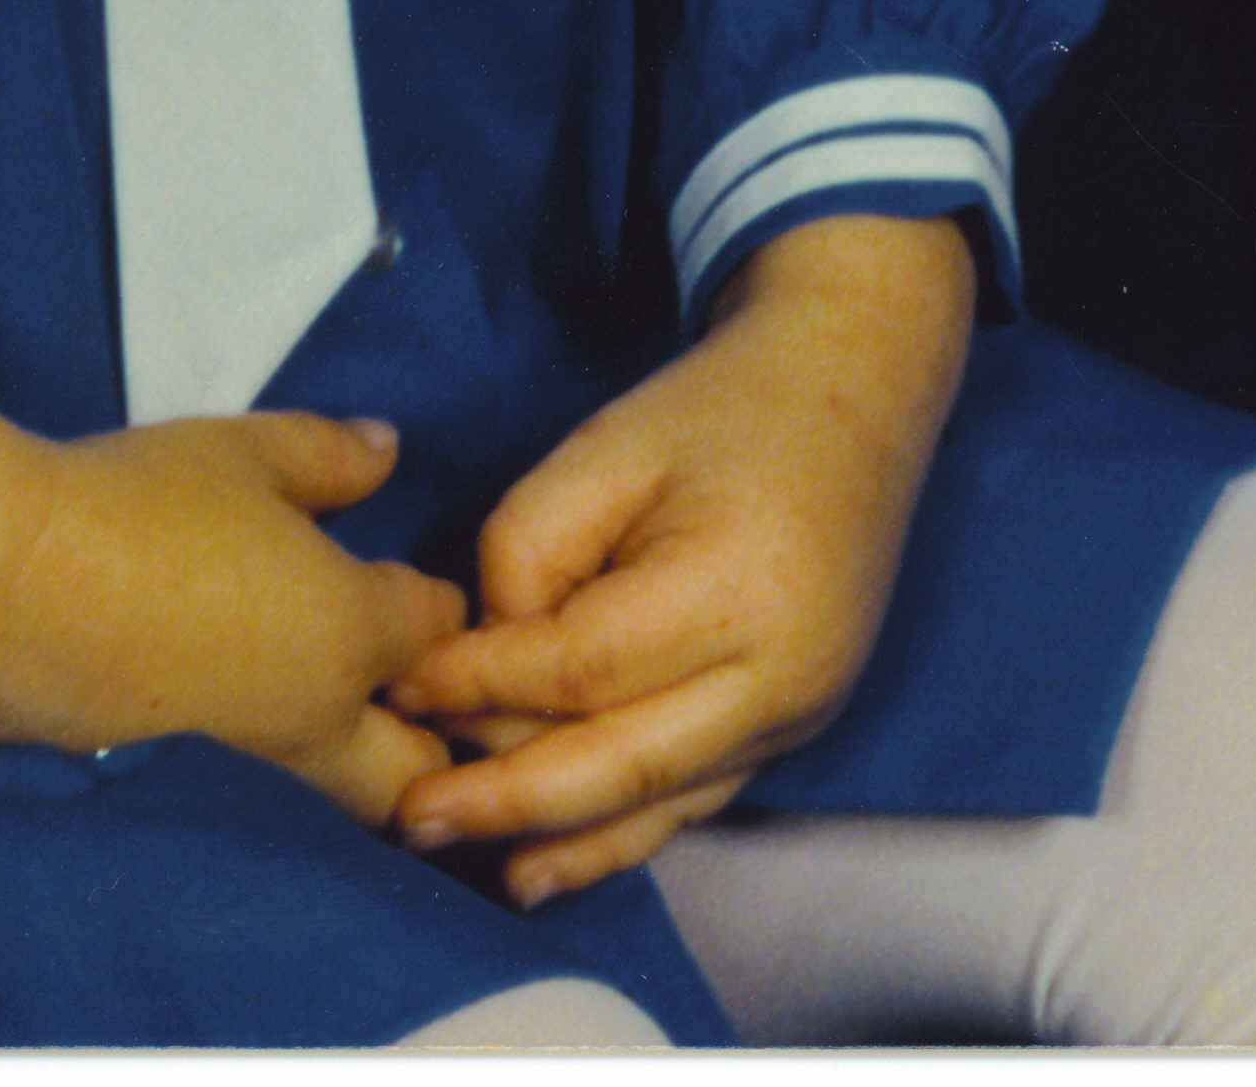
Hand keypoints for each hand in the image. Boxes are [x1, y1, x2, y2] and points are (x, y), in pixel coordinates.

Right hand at [0, 403, 468, 830]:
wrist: (3, 586)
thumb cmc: (137, 502)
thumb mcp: (243, 451)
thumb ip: (330, 455)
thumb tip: (388, 449)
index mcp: (347, 633)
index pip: (437, 631)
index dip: (437, 605)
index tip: (410, 586)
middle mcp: (314, 726)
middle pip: (415, 771)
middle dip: (426, 739)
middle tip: (395, 686)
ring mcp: (246, 779)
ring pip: (339, 810)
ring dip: (353, 774)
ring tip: (320, 711)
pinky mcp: (177, 804)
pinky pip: (260, 813)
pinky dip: (273, 789)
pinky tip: (239, 732)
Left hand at [383, 210, 975, 906]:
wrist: (852, 392)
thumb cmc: (719, 408)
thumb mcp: (606, 446)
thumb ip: (529, 551)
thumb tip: (484, 662)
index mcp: (739, 589)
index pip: (584, 667)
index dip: (485, 683)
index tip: (403, 682)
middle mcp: (782, 678)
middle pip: (620, 764)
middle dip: (504, 796)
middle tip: (410, 811)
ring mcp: (797, 719)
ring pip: (653, 806)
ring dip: (551, 837)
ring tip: (459, 853)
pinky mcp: (792, 733)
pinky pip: (689, 802)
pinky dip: (612, 837)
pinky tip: (542, 863)